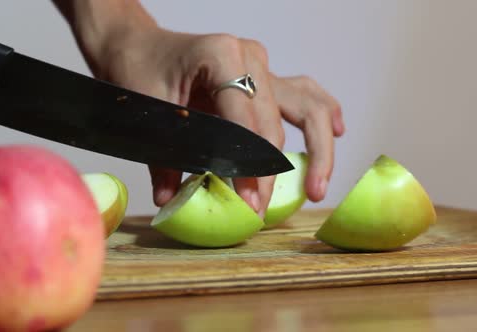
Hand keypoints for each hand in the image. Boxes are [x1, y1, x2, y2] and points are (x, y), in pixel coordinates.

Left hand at [54, 1, 344, 216]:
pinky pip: (304, 94)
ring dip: (318, 149)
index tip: (248, 202)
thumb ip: (162, 158)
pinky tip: (339, 131)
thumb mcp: (146, 110)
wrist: (137, 44)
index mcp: (221, 57)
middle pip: (276, 123)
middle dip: (272, 172)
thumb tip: (172, 201)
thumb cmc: (137, 68)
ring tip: (317, 187)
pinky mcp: (263, 76)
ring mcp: (261, 66)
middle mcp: (249, 58)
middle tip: (263, 208)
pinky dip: (324, 113)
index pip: (246, 122)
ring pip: (307, 107)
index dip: (249, 167)